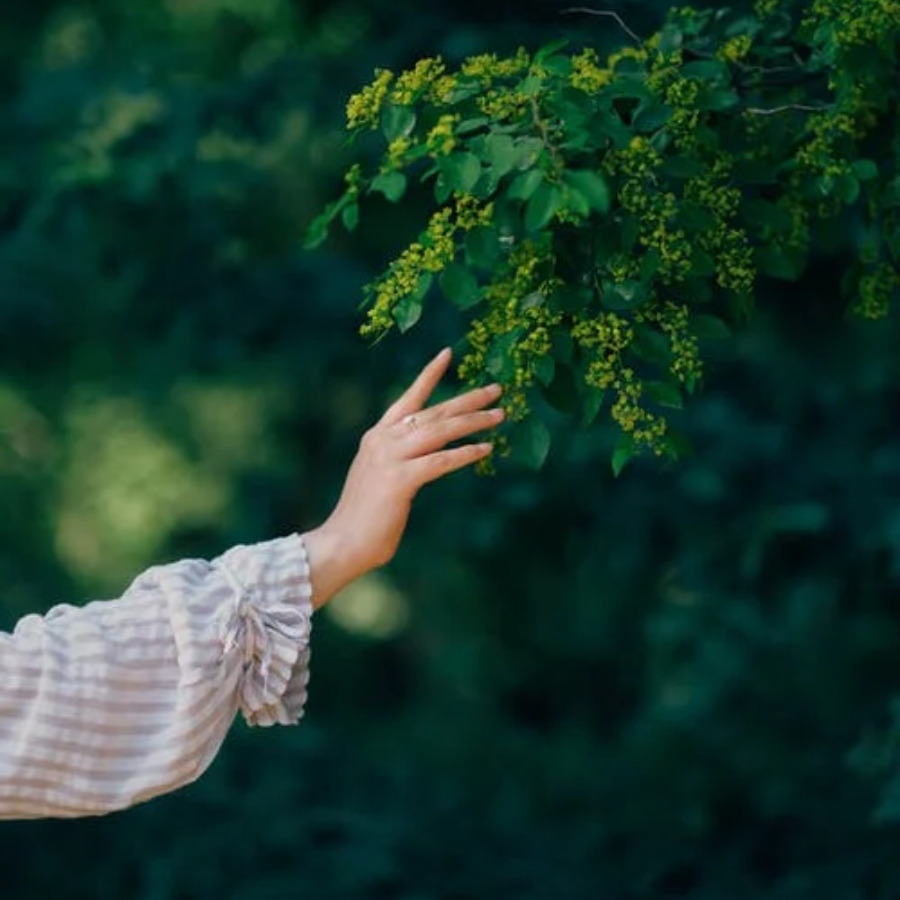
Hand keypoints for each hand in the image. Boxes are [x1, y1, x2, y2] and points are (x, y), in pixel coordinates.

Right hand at [303, 348, 502, 607]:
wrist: (342, 542)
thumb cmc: (365, 517)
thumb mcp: (380, 476)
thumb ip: (401, 459)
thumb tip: (429, 453)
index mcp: (377, 437)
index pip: (407, 399)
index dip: (428, 376)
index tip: (447, 353)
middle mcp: (383, 440)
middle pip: (433, 412)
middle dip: (467, 400)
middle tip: (496, 389)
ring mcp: (390, 458)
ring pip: (440, 431)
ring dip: (473, 422)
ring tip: (500, 416)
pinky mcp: (399, 479)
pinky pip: (440, 461)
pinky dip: (465, 453)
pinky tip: (485, 449)